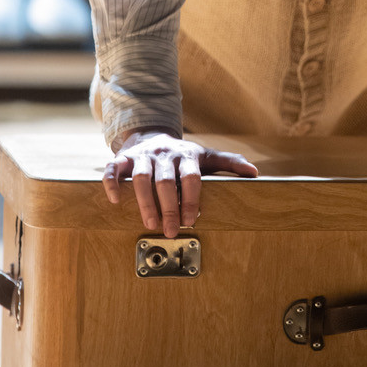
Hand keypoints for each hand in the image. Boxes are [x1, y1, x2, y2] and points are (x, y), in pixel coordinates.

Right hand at [103, 129, 258, 236]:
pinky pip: (114, 169)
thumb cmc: (183, 155)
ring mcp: (143, 155)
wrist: (152, 136)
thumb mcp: (206, 157)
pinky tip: (114, 201)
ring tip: (150, 224)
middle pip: (166, 181)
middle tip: (171, 230)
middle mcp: (165, 154)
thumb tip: (254, 173)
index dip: (192, 199)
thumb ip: (229, 164)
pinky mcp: (124, 158)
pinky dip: (112, 183)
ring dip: (145, 203)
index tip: (192, 219)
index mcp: (187, 155)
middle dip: (169, 208)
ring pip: (141, 178)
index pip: (191, 177)